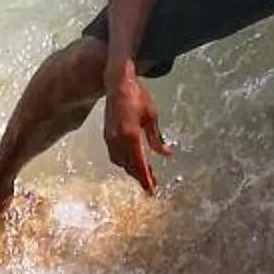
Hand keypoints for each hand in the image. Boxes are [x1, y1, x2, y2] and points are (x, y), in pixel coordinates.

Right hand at [103, 67, 171, 195]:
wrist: (117, 82)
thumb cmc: (138, 96)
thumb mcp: (152, 116)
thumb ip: (157, 138)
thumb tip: (167, 154)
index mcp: (131, 136)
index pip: (139, 164)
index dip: (145, 179)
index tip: (151, 191)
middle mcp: (118, 140)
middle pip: (129, 166)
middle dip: (140, 176)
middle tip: (151, 183)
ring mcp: (110, 138)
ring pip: (120, 162)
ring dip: (131, 169)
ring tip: (143, 172)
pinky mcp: (106, 134)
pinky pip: (114, 154)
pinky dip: (123, 161)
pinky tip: (130, 160)